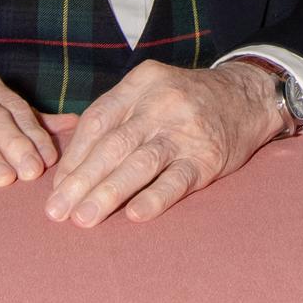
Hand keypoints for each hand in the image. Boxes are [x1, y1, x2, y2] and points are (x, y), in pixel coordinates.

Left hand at [44, 60, 285, 227]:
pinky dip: (155, 197)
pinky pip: (178, 180)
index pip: (98, 121)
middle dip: (80, 181)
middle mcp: (161, 103)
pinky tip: (135, 215)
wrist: (246, 96)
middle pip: (113, 145)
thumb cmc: (184, 101)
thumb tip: (71, 166)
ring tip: (84, 219)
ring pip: (140, 163)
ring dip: (108, 193)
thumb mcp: (150, 91)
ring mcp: (186, 130)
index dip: (73, 157)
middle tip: (56, 212)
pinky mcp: (209, 157)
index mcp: (141, 83)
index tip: (57, 188)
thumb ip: (115, 117)